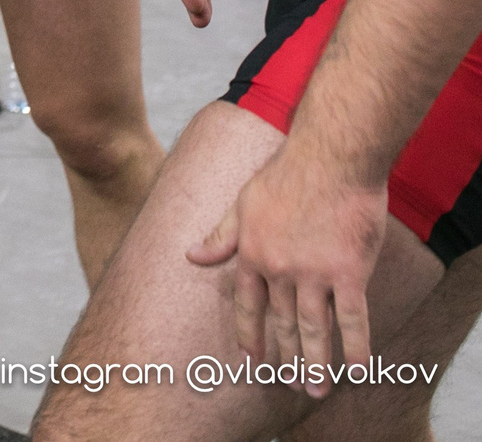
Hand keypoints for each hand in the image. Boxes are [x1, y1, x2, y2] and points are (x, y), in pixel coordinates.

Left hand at [188, 144, 390, 388]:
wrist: (329, 159)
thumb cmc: (286, 176)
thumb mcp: (242, 204)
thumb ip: (221, 236)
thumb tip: (191, 255)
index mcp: (251, 254)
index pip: (246, 305)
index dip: (249, 334)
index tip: (251, 359)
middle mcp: (278, 269)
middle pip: (283, 323)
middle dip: (286, 357)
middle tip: (291, 384)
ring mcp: (314, 274)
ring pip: (314, 329)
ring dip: (315, 363)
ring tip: (315, 388)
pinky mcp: (349, 272)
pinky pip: (352, 319)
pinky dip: (356, 347)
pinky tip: (358, 369)